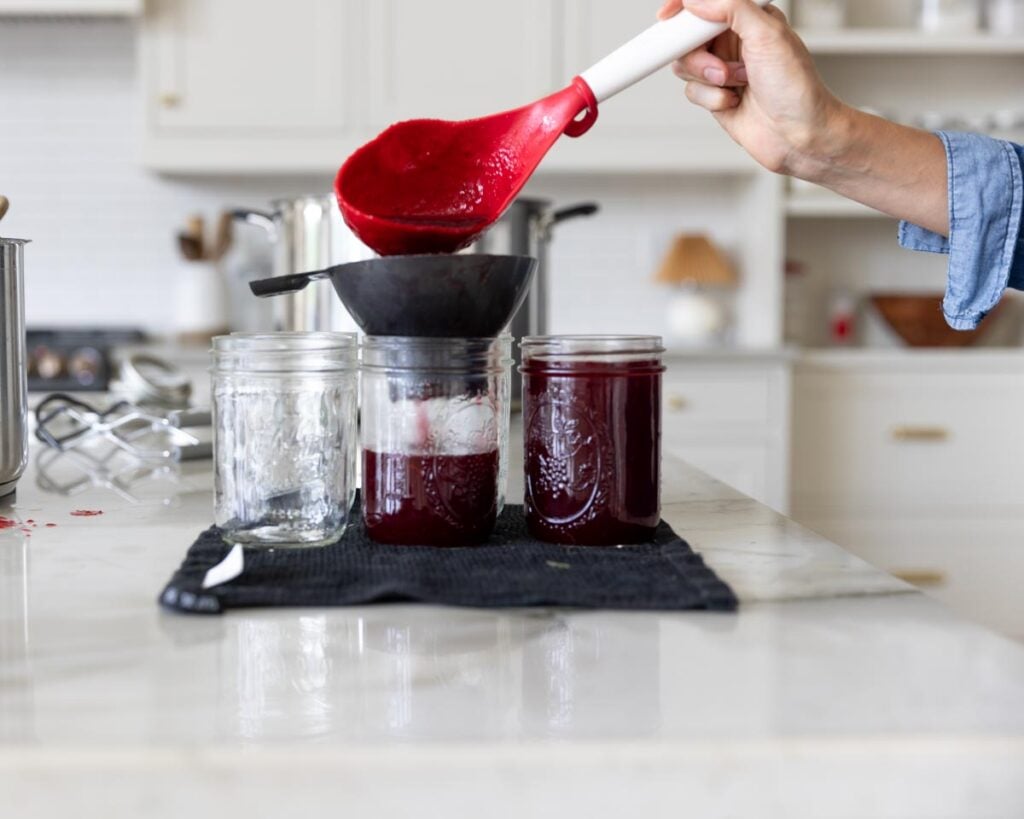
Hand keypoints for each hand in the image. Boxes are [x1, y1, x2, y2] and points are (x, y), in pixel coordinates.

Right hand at [656, 0, 843, 176]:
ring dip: (707, 78)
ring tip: (736, 83)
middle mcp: (735, 41)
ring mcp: (723, 69)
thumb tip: (697, 0)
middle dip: (699, 54)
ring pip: (686, 64)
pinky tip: (735, 101)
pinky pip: (691, 91)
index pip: (709, 3)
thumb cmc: (797, 89)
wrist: (799, 136)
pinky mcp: (715, 95)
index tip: (668, 16)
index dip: (685, 6)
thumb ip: (732, 8)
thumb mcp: (768, 35)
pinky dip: (710, 98)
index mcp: (750, 17)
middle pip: (689, 36)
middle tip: (718, 67)